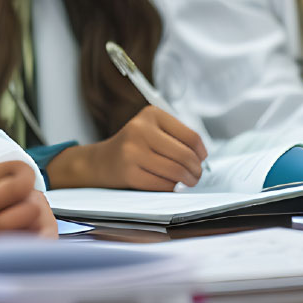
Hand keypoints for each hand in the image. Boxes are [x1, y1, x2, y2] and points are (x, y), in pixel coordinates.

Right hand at [51, 106, 207, 190]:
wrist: (101, 161)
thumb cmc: (134, 146)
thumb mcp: (151, 129)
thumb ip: (176, 137)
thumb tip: (201, 157)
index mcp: (151, 114)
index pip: (190, 136)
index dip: (201, 152)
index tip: (201, 159)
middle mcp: (140, 130)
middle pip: (185, 155)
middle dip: (196, 170)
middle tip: (197, 175)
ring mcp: (133, 152)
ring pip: (176, 171)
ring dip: (188, 181)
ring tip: (189, 182)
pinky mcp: (129, 172)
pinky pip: (162, 184)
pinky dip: (172, 187)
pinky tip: (172, 185)